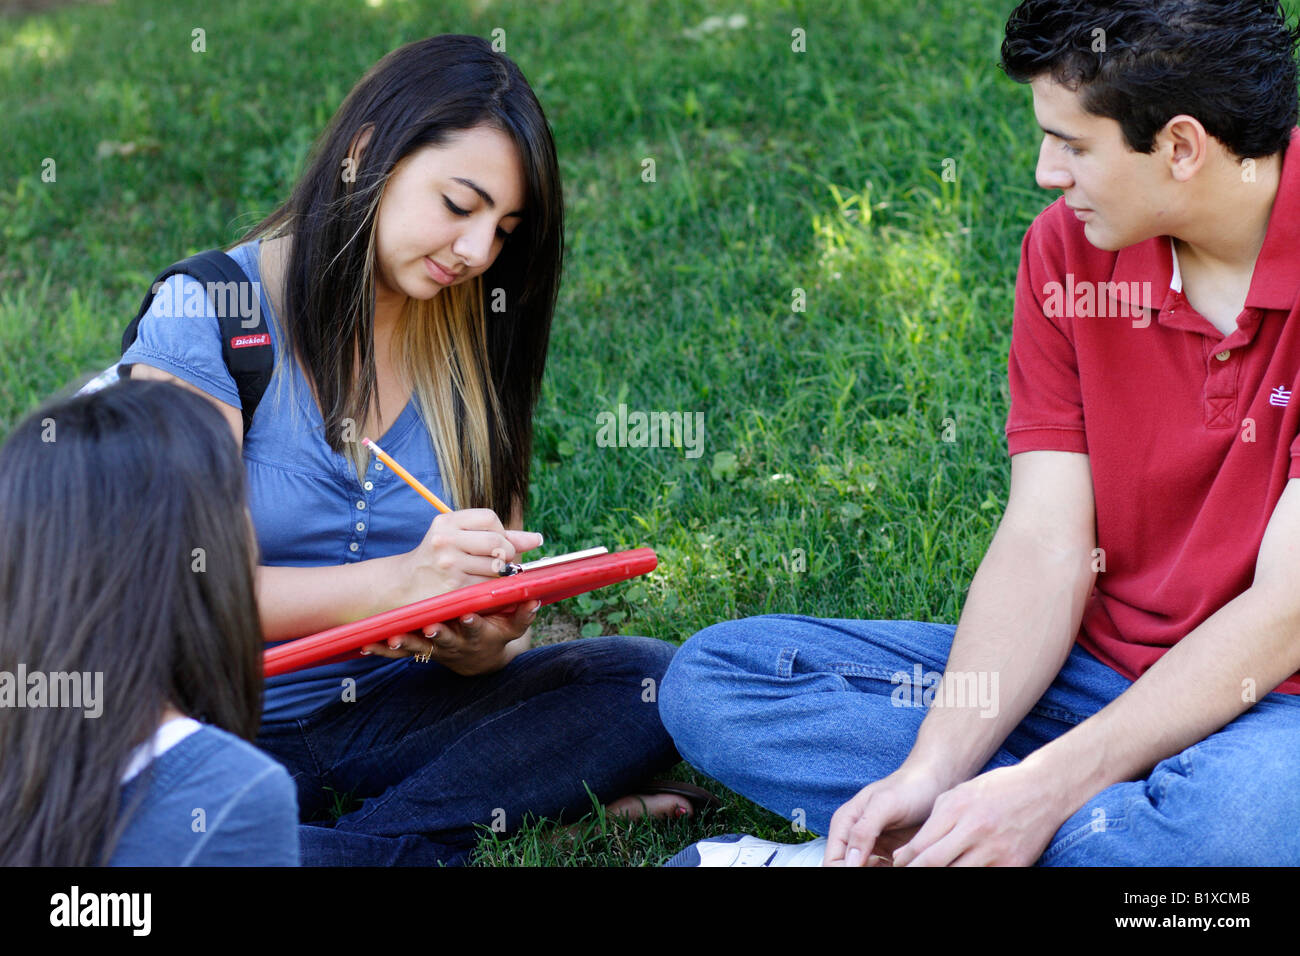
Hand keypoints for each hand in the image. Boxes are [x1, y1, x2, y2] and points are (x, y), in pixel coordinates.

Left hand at [361, 601, 538, 675]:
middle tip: (428, 627)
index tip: (468, 615)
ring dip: (405, 643)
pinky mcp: (420, 650)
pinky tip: (366, 644)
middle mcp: (456, 644)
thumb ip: (522, 613)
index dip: (473, 623)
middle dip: (437, 635)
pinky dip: (383, 648)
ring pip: (419, 648)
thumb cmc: (497, 632)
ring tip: (392, 636)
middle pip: (445, 641)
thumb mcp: (512, 625)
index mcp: (478, 634)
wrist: (478, 659)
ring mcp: (436, 648)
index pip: (477, 628)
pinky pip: (399, 652)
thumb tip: (534, 598)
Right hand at [400, 508, 542, 603]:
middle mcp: (446, 540)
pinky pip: (489, 586)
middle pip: (497, 542)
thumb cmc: (438, 558)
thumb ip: (498, 535)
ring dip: (502, 574)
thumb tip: (537, 539)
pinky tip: (484, 588)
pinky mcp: (454, 589)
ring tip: (490, 575)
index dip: (501, 531)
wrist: (403, 586)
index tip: (497, 542)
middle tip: (502, 562)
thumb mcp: (458, 537)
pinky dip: (494, 589)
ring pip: (497, 566)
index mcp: (446, 522)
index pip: (490, 519)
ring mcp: (449, 565)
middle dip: (507, 553)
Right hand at [824, 764, 945, 866]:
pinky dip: (894, 870)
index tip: (876, 866)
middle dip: (866, 872)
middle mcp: (854, 837)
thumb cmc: (910, 787)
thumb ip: (863, 831)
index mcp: (844, 824)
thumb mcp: (885, 805)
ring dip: (881, 872)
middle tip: (894, 863)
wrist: (934, 782)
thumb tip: (850, 862)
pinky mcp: (889, 854)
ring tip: (903, 862)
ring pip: (868, 872)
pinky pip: (884, 870)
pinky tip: (908, 863)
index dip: (847, 872)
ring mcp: (871, 847)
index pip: (833, 861)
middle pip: (849, 869)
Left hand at [889, 762, 1062, 866]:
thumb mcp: (958, 795)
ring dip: (940, 876)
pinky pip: (985, 877)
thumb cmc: (994, 790)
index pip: (921, 845)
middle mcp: (975, 830)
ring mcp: (996, 850)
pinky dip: (968, 876)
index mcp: (958, 809)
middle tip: (905, 874)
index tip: (897, 865)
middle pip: (935, 864)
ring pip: (958, 874)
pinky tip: (960, 870)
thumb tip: (906, 854)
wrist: (1044, 789)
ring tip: (931, 872)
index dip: (905, 861)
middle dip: (916, 872)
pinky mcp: (1015, 865)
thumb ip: (933, 822)